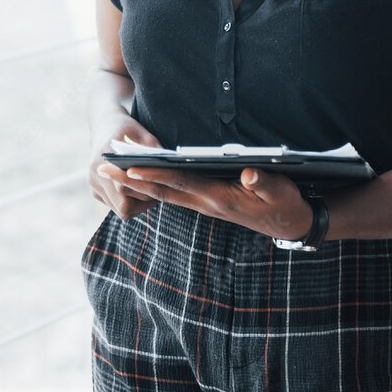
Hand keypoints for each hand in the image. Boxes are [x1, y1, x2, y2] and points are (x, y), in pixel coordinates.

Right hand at [88, 115, 162, 220]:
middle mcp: (95, 173)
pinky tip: (141, 191)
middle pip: (123, 204)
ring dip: (139, 205)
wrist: (103, 126)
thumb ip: (154, 151)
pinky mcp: (95, 191)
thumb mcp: (142, 134)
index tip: (162, 186)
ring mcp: (93, 184)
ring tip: (153, 192)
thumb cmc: (127, 129)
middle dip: (145, 202)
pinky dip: (131, 203)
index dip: (145, 189)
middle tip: (162, 193)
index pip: (124, 186)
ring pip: (121, 210)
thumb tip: (172, 168)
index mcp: (104, 156)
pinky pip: (117, 207)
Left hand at [93, 163, 314, 240]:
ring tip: (110, 169)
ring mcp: (203, 204)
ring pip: (162, 193)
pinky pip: (172, 194)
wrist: (290, 224)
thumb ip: (266, 181)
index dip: (154, 175)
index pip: (180, 183)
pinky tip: (138, 177)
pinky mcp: (205, 202)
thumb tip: (251, 171)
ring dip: (135, 182)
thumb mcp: (282, 191)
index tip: (129, 168)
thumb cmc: (285, 204)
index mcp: (219, 198)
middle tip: (101, 168)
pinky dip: (152, 185)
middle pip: (160, 190)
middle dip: (130, 180)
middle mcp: (205, 203)